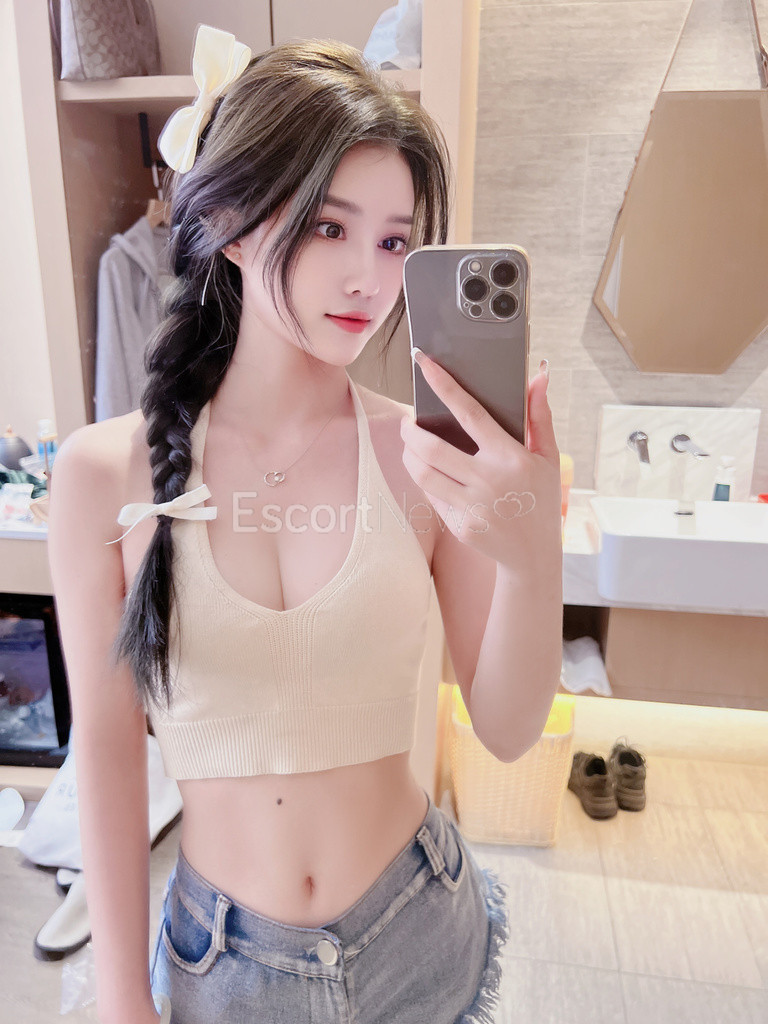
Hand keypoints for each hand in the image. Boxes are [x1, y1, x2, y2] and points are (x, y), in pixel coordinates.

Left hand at [400, 350, 561, 571]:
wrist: (534, 555)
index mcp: (511, 458)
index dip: (443, 385)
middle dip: (409, 430)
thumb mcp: (549, 457)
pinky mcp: (460, 526)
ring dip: (408, 454)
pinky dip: (425, 480)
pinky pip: (432, 496)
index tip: (424, 364)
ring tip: (410, 444)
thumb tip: (539, 375)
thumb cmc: (542, 499)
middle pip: (431, 448)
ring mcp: (472, 507)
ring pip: (423, 474)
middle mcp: (488, 481)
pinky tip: (428, 472)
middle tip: (407, 421)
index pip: (470, 413)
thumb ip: (540, 415)